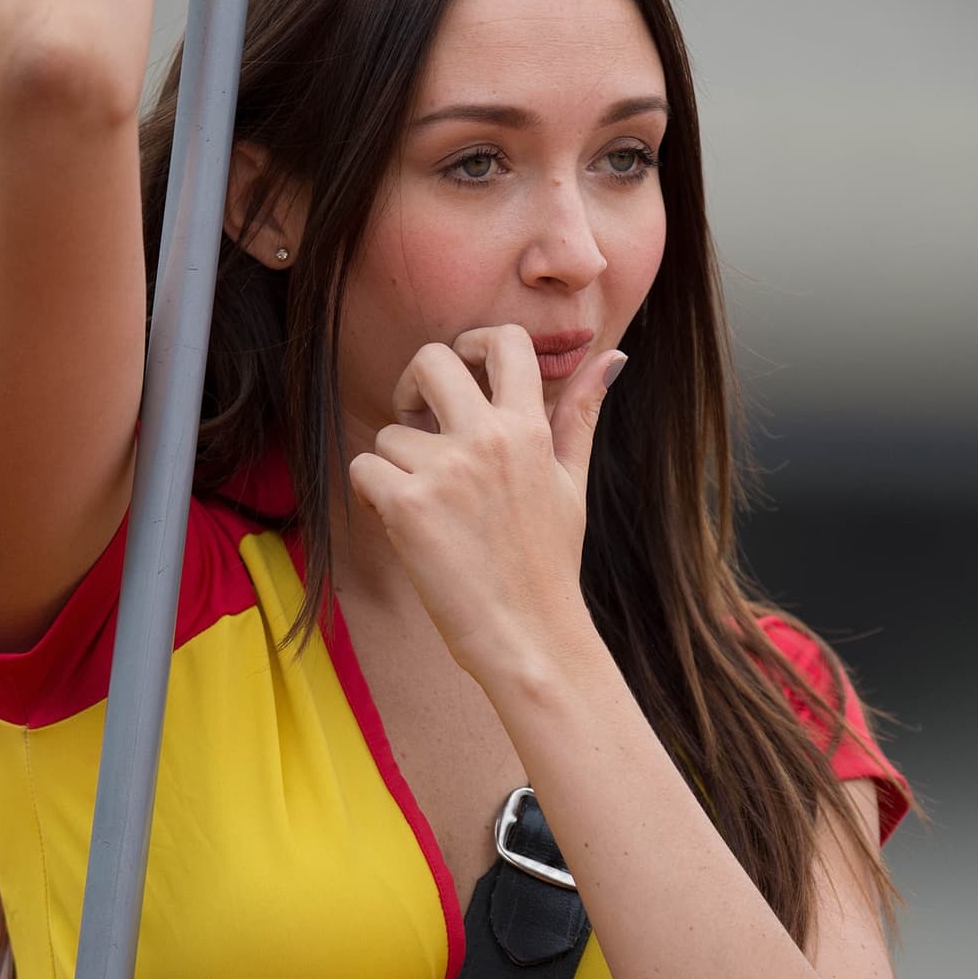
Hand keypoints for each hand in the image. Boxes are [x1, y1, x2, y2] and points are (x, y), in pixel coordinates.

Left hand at [348, 326, 624, 685]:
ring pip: (390, 432)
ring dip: (396, 464)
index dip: (475, 343)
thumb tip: (612, 358)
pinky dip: (371, 492)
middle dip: (415, 384)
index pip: (506, 341)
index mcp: (530, 428)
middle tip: (420, 420)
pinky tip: (399, 520)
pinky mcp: (408, 507)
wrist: (529, 637)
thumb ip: (581, 413)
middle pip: (430, 359)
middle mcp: (488, 440)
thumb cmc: (549, 562)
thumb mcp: (571, 480)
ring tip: (428, 506)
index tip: (464, 372)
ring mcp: (446, 472)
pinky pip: (364, 467)